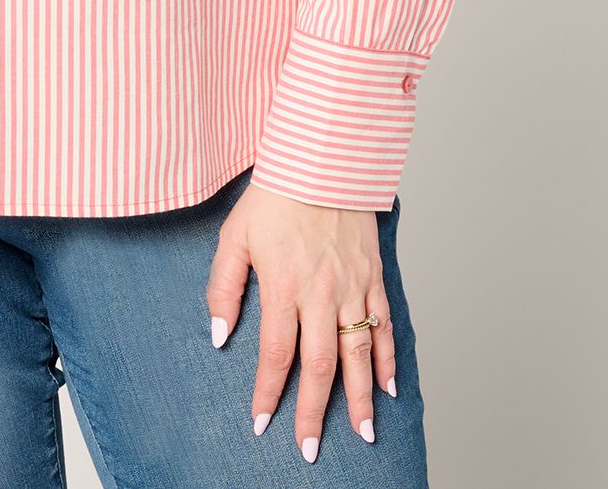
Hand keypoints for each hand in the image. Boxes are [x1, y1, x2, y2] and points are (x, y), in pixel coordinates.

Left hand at [205, 182, 394, 460]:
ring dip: (360, 398)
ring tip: (363, 434)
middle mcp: (321, 291)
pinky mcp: (373, 275)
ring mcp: (352, 285)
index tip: (261, 423)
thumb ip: (224, 288)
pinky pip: (384, 324)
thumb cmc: (273, 197)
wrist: (321, 159)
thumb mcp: (233, 237)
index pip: (275, 353)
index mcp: (283, 284)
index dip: (268, 392)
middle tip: (310, 449)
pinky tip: (388, 388)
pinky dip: (388, 358)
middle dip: (315, 412)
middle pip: (320, 365)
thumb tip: (219, 336)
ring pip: (359, 352)